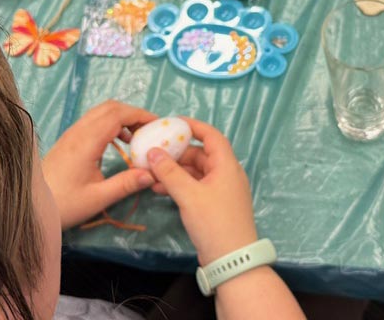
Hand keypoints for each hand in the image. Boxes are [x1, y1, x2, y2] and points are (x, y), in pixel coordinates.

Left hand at [41, 100, 156, 229]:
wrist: (30, 205)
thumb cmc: (64, 203)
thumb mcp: (98, 198)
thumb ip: (126, 184)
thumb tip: (152, 174)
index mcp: (87, 141)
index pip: (117, 114)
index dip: (139, 115)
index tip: (158, 125)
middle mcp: (78, 131)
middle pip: (110, 107)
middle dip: (133, 113)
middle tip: (150, 130)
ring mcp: (71, 134)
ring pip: (100, 112)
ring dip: (121, 117)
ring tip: (137, 136)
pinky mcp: (68, 140)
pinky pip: (93, 121)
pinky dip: (110, 123)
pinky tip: (118, 143)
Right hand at [147, 117, 257, 264]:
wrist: (232, 261)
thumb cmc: (214, 222)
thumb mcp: (189, 195)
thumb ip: (169, 172)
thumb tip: (153, 152)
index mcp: (227, 165)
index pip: (211, 135)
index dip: (192, 126)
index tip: (171, 123)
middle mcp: (227, 174)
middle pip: (200, 154)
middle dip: (176, 154)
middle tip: (153, 155)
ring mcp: (222, 191)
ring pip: (195, 172)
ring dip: (175, 172)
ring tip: (151, 176)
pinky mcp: (215, 206)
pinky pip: (196, 187)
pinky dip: (180, 186)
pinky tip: (160, 190)